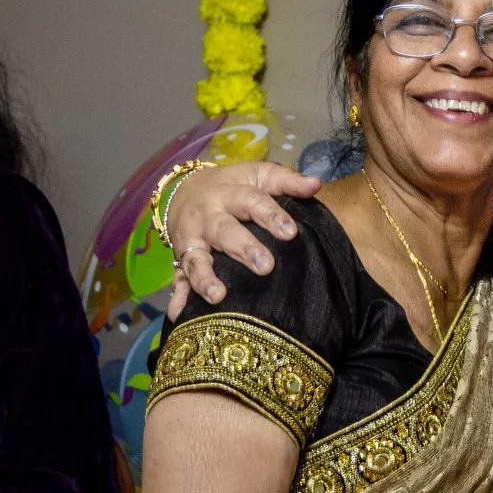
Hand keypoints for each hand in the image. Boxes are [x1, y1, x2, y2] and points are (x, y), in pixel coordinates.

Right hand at [162, 160, 323, 318]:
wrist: (184, 190)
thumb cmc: (232, 187)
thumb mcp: (257, 176)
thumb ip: (286, 182)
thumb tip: (315, 184)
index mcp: (229, 194)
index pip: (252, 201)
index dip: (271, 215)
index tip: (290, 232)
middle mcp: (207, 217)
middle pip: (225, 232)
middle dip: (243, 249)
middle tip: (266, 267)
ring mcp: (191, 241)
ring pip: (196, 259)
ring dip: (204, 278)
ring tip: (217, 295)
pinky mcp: (181, 261)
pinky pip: (178, 280)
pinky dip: (178, 298)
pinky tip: (180, 316)